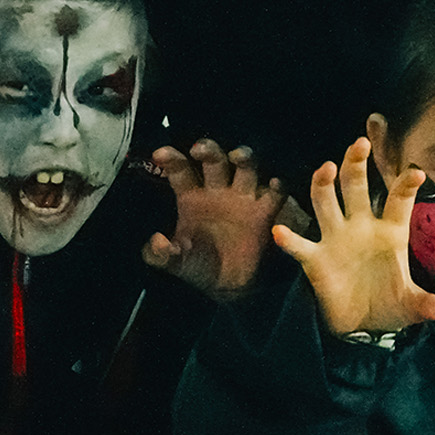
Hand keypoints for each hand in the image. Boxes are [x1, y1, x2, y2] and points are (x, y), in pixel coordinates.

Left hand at [144, 141, 286, 301]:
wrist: (227, 285)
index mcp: (191, 196)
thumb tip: (156, 241)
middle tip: (198, 149)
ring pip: (246, 166)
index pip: (180, 170)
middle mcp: (217, 189)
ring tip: (237, 156)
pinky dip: (277, 187)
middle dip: (208, 149)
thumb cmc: (198, 266)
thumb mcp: (175, 263)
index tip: (160, 153)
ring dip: (243, 157)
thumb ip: (161, 255)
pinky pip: (274, 194)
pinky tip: (274, 184)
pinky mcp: (265, 212)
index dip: (171, 159)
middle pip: (214, 159)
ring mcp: (243, 197)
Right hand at [272, 139, 434, 336]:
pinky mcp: (316, 259)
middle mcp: (361, 227)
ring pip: (326, 203)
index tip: (417, 173)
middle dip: (356, 165)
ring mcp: (336, 240)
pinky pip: (300, 245)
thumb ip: (422, 304)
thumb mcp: (409, 305)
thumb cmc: (388, 304)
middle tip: (360, 144)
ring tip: (327, 168)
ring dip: (324, 185)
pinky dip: (289, 239)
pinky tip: (280, 232)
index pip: (398, 201)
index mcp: (390, 232)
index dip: (406, 185)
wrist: (361, 326)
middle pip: (356, 188)